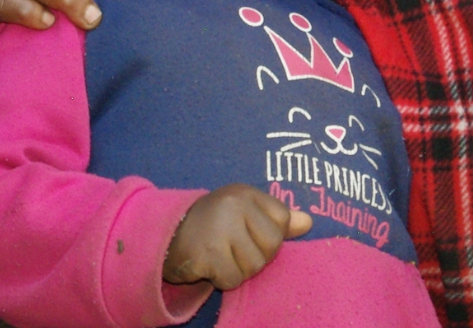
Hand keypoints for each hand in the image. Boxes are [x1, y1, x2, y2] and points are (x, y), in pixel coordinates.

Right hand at [163, 185, 312, 289]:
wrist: (164, 238)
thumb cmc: (210, 226)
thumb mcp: (243, 214)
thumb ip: (276, 219)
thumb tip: (308, 223)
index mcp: (246, 193)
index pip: (282, 219)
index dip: (269, 236)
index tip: (248, 235)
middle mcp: (234, 205)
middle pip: (272, 245)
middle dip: (256, 256)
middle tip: (233, 250)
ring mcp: (219, 228)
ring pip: (254, 266)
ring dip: (238, 270)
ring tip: (220, 257)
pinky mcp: (206, 253)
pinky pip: (233, 279)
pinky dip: (222, 280)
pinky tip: (209, 267)